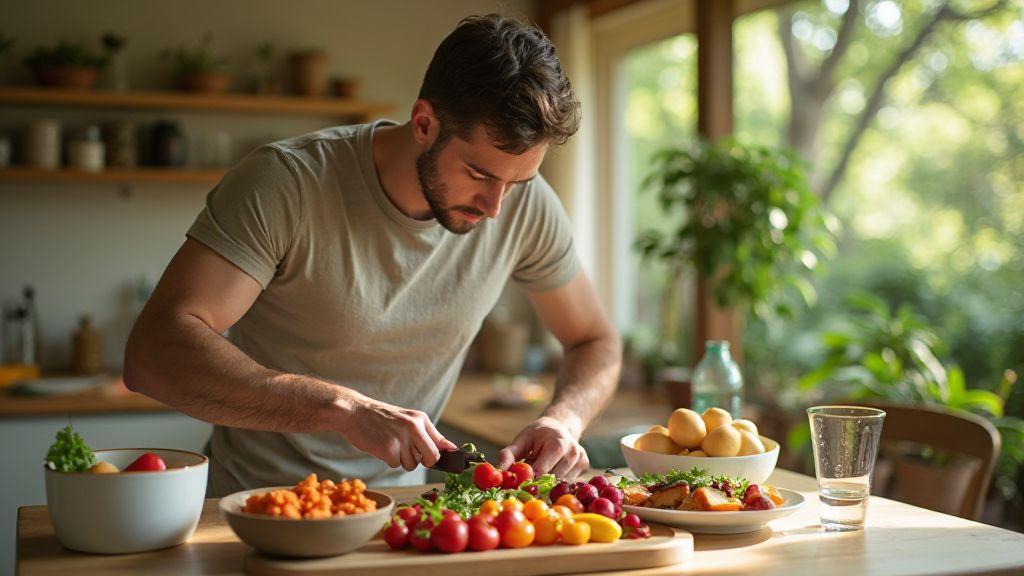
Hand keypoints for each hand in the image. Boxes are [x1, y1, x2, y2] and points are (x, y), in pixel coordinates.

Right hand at [338, 396, 456, 470]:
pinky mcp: (389, 449)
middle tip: (410, 454)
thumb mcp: (406, 419)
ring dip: (401, 460)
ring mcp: (402, 439)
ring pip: (412, 464)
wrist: (354, 412)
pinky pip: (396, 465)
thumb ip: (427, 434)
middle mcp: (414, 428)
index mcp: (420, 419)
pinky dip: (388, 460)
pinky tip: (381, 446)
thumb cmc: (380, 418)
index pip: (442, 443)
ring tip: (390, 444)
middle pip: (432, 458)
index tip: (455, 465)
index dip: (447, 457)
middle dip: (424, 461)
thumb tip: (450, 449)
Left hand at [496, 416, 588, 479]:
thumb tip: (498, 472)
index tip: (517, 485)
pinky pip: (567, 483)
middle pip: (552, 480)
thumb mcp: (521, 440)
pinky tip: (551, 472)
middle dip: (537, 484)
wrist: (560, 426)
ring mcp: (581, 460)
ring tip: (540, 472)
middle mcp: (573, 452)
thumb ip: (509, 455)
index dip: (528, 481)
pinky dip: (556, 483)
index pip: (542, 472)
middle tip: (526, 482)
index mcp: (558, 443)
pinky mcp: (585, 467)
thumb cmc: (537, 434)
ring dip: (547, 484)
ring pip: (560, 485)